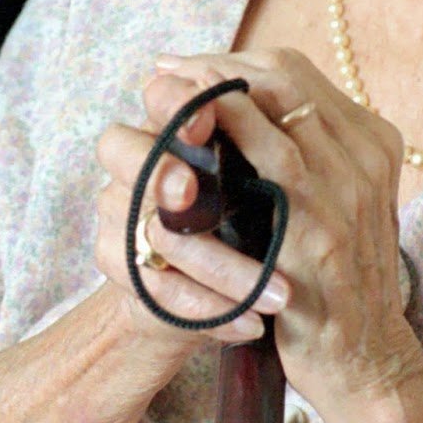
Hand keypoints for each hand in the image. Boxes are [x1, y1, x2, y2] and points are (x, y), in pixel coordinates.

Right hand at [93, 109, 290, 356]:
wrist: (209, 290)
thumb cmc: (246, 213)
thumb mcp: (259, 172)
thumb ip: (266, 139)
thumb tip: (304, 108)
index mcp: (172, 125)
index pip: (158, 98)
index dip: (176, 104)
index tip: (207, 118)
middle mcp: (134, 165)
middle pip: (125, 152)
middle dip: (161, 173)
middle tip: (193, 192)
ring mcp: (118, 216)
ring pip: (156, 235)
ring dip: (221, 268)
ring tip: (280, 294)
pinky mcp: (122, 269)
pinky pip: (156, 290)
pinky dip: (210, 311)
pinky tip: (251, 324)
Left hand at [139, 49, 422, 422]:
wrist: (368, 364)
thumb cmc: (335, 286)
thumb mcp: (337, 208)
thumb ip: (308, 159)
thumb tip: (240, 109)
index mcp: (374, 143)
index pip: (298, 73)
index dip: (234, 62)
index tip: (186, 70)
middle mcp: (367, 154)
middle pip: (285, 75)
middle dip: (215, 66)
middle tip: (164, 73)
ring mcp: (349, 187)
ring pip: (278, 102)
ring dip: (213, 86)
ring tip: (163, 89)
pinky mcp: (323, 227)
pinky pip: (273, 159)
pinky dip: (229, 133)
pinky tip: (186, 133)